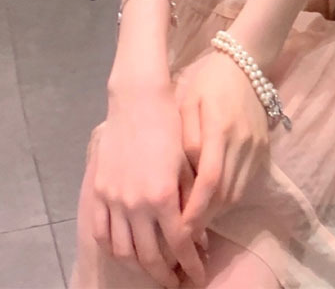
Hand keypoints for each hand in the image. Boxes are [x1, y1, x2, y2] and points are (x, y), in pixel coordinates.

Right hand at [90, 82, 206, 287]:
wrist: (138, 101)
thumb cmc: (170, 126)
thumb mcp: (186, 162)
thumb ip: (190, 200)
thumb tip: (197, 232)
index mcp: (162, 196)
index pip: (179, 243)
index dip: (190, 263)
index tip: (199, 273)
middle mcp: (136, 205)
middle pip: (150, 255)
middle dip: (166, 273)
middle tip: (178, 281)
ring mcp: (113, 201)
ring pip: (124, 251)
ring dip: (141, 266)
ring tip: (155, 270)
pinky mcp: (98, 193)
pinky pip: (103, 234)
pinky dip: (116, 248)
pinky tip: (127, 251)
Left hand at [175, 48, 271, 237]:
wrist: (245, 65)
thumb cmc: (208, 83)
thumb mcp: (188, 105)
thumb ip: (186, 141)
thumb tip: (186, 177)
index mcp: (220, 129)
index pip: (210, 180)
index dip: (195, 209)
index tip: (179, 231)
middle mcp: (242, 142)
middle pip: (224, 194)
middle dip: (203, 219)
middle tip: (180, 237)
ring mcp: (256, 147)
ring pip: (236, 193)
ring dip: (215, 212)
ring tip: (194, 222)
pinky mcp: (263, 150)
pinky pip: (245, 183)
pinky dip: (228, 198)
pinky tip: (212, 201)